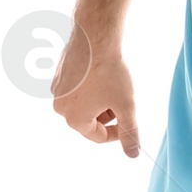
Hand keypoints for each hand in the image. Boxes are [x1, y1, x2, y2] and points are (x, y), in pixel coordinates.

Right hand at [51, 26, 140, 155]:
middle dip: (108, 115)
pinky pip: (76, 90)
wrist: (95, 37)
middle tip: (122, 99)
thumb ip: (130, 133)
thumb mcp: (126, 106)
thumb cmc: (111, 72)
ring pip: (83, 105)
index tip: (130, 120)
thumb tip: (134, 155)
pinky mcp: (58, 75)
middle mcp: (60, 107)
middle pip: (89, 121)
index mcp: (74, 119)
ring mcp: (57, 90)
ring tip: (112, 86)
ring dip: (99, 102)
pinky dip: (90, 88)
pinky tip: (101, 74)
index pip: (99, 137)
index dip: (119, 132)